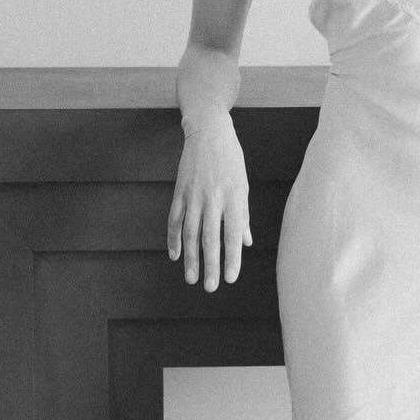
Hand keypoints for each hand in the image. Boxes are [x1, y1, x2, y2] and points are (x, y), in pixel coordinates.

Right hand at [166, 114, 251, 288]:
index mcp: (233, 197)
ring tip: (192, 278)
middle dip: (211, 264)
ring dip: (190, 258)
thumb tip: (245, 243)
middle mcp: (213, 198)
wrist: (209, 131)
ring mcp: (194, 195)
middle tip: (211, 288)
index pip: (232, 234)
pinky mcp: (180, 191)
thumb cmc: (231, 160)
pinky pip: (175, 219)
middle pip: (210, 237)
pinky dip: (173, 238)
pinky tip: (174, 255)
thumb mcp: (243, 185)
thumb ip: (242, 216)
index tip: (231, 278)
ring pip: (190, 232)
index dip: (232, 258)